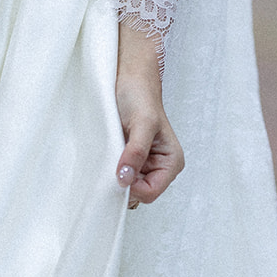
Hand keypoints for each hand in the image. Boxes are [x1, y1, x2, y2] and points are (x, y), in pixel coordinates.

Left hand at [115, 24, 184, 208]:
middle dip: (123, 184)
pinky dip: (108, 172)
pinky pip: (117, 178)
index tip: (118, 172)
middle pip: (138, 195)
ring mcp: (142, 167)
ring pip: (126, 189)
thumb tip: (125, 178)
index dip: (132, 188)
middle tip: (111, 162)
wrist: (128, 81)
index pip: (151, 193)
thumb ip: (136, 152)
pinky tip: (106, 156)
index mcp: (171, 163)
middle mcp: (158, 168)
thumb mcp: (142, 123)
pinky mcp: (127, 162)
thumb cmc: (140, 97)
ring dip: (114, 178)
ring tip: (111, 154)